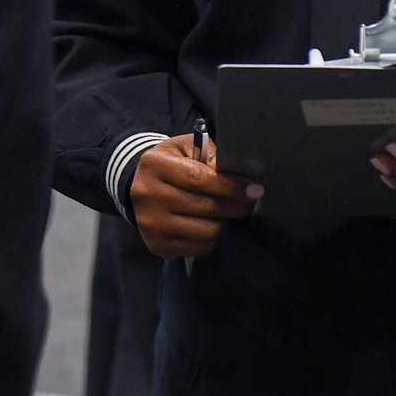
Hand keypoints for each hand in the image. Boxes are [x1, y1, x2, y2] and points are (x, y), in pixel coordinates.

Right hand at [130, 135, 262, 258]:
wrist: (141, 184)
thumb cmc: (173, 162)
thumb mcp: (188, 147)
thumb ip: (212, 155)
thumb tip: (243, 173)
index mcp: (155, 165)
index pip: (200, 178)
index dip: (231, 186)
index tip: (254, 188)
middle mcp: (148, 196)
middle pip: (206, 207)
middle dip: (236, 204)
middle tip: (254, 201)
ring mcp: (150, 224)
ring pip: (206, 231)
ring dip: (224, 221)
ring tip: (227, 211)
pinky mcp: (157, 245)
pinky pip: (199, 248)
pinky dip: (212, 237)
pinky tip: (212, 223)